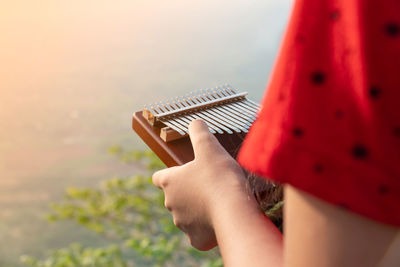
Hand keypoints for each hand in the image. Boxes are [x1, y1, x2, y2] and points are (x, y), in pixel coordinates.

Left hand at [152, 119, 248, 250]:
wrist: (234, 210)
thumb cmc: (219, 177)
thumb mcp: (209, 147)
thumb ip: (199, 132)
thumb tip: (195, 121)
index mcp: (170, 182)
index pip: (158, 177)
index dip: (168, 174)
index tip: (180, 173)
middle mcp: (170, 204)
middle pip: (174, 197)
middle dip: (188, 192)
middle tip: (208, 185)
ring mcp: (182, 223)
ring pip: (187, 215)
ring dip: (197, 210)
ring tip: (217, 202)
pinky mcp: (195, 239)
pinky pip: (198, 235)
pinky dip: (206, 229)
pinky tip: (220, 221)